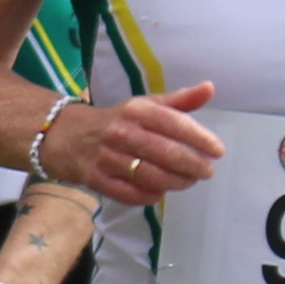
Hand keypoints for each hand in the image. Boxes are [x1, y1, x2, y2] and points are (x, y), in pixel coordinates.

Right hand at [43, 79, 222, 207]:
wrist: (67, 137)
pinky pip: (131, 193)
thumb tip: (210, 88)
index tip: (218, 151)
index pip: (175, 124)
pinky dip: (151, 195)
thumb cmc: (117, 122)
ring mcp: (108, 157)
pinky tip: (161, 191)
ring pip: (151, 175)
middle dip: (193, 165)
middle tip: (207, 171)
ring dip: (176, 182)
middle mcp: (122, 132)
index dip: (200, 139)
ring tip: (189, 181)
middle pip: (166, 153)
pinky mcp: (97, 179)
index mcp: (137, 110)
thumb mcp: (145, 105)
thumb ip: (179, 101)